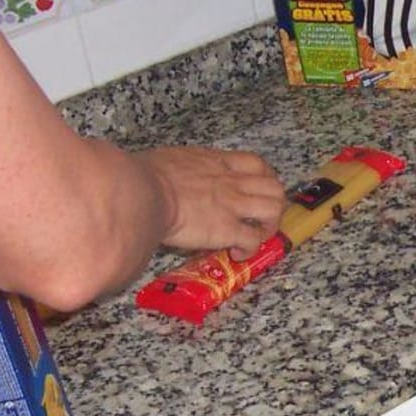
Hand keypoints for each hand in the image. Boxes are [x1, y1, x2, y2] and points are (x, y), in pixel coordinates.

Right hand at [136, 147, 286, 259]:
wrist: (141, 192)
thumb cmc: (141, 176)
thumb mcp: (169, 161)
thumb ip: (182, 168)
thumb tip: (170, 177)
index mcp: (215, 162)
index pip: (255, 163)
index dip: (265, 178)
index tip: (259, 189)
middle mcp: (230, 181)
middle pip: (274, 186)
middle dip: (274, 204)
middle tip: (261, 218)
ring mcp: (232, 205)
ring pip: (273, 210)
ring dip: (269, 226)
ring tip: (256, 236)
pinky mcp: (227, 229)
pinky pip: (253, 240)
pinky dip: (251, 249)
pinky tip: (238, 254)